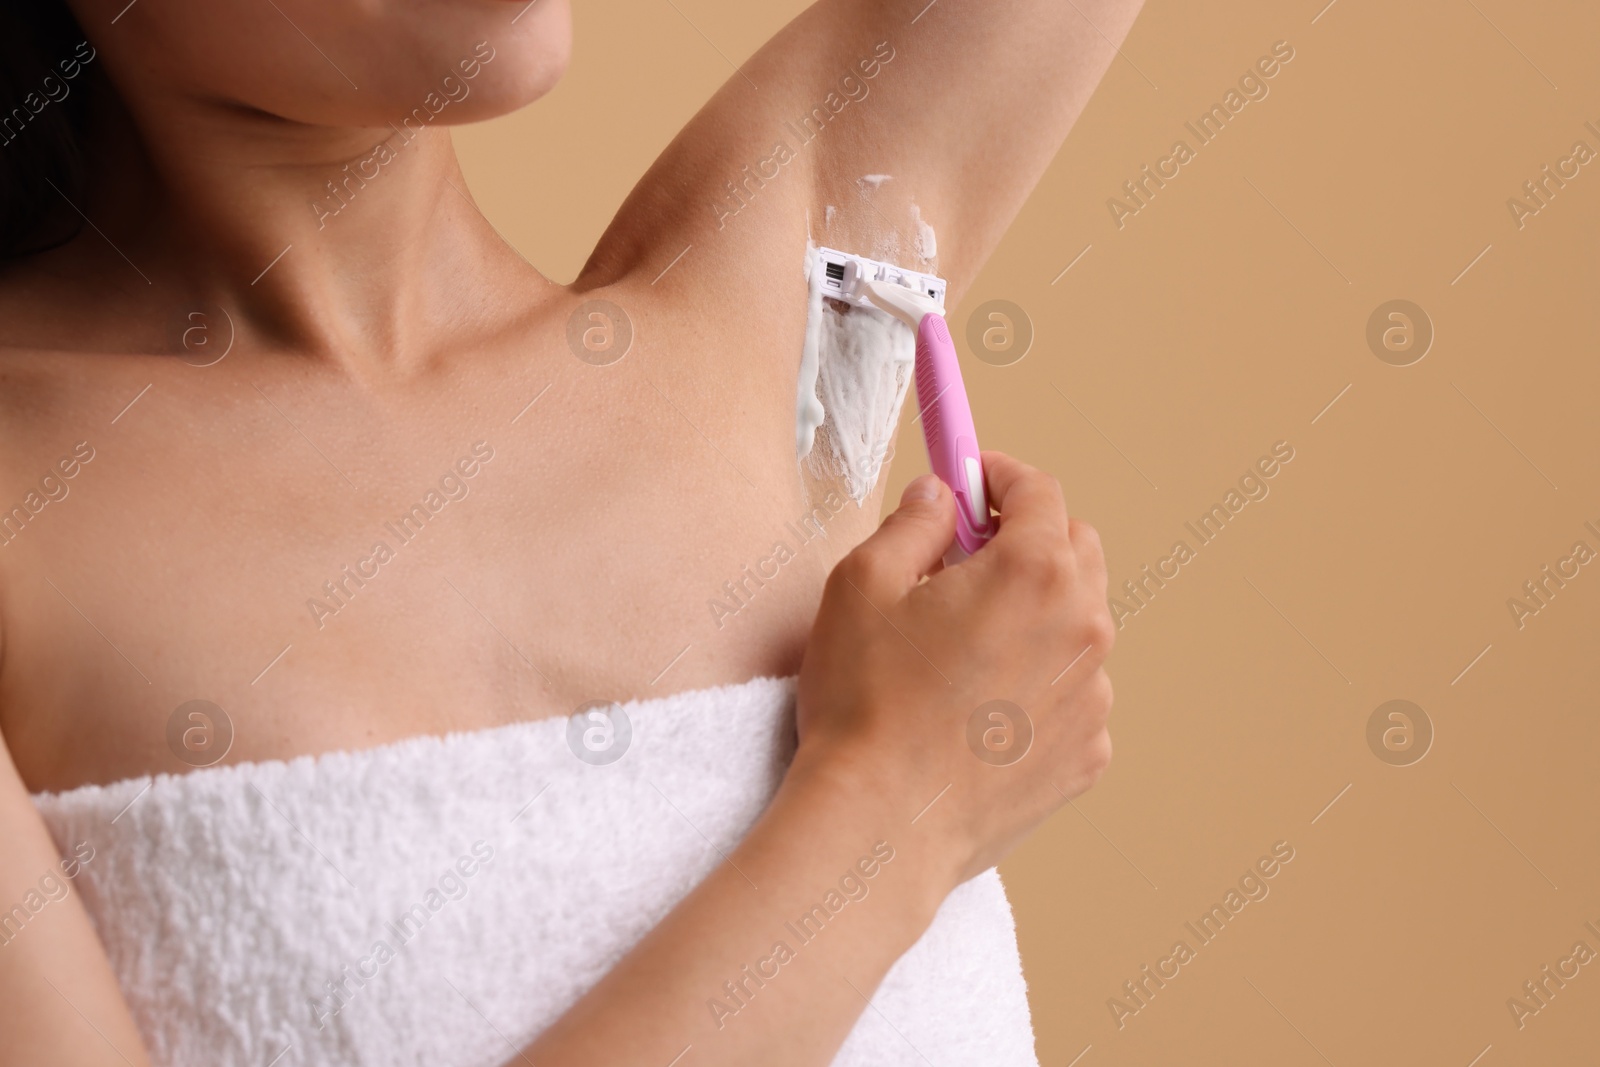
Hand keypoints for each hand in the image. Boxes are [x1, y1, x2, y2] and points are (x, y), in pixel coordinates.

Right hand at [793, 453, 1113, 888]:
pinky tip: (979, 709)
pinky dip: (1038, 684)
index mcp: (1034, 572)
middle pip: (1075, 550)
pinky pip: (1072, 693)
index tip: (972, 480)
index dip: (999, 477)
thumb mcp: (862, 585)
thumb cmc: (866, 704)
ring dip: (1035, 615)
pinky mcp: (1088, 753)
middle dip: (1027, 539)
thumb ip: (911, 523)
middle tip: (963, 560)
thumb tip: (938, 499)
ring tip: (963, 649)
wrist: (882, 825)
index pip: (1040, 491)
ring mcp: (1093, 696)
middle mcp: (1083, 627)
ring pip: (1077, 625)